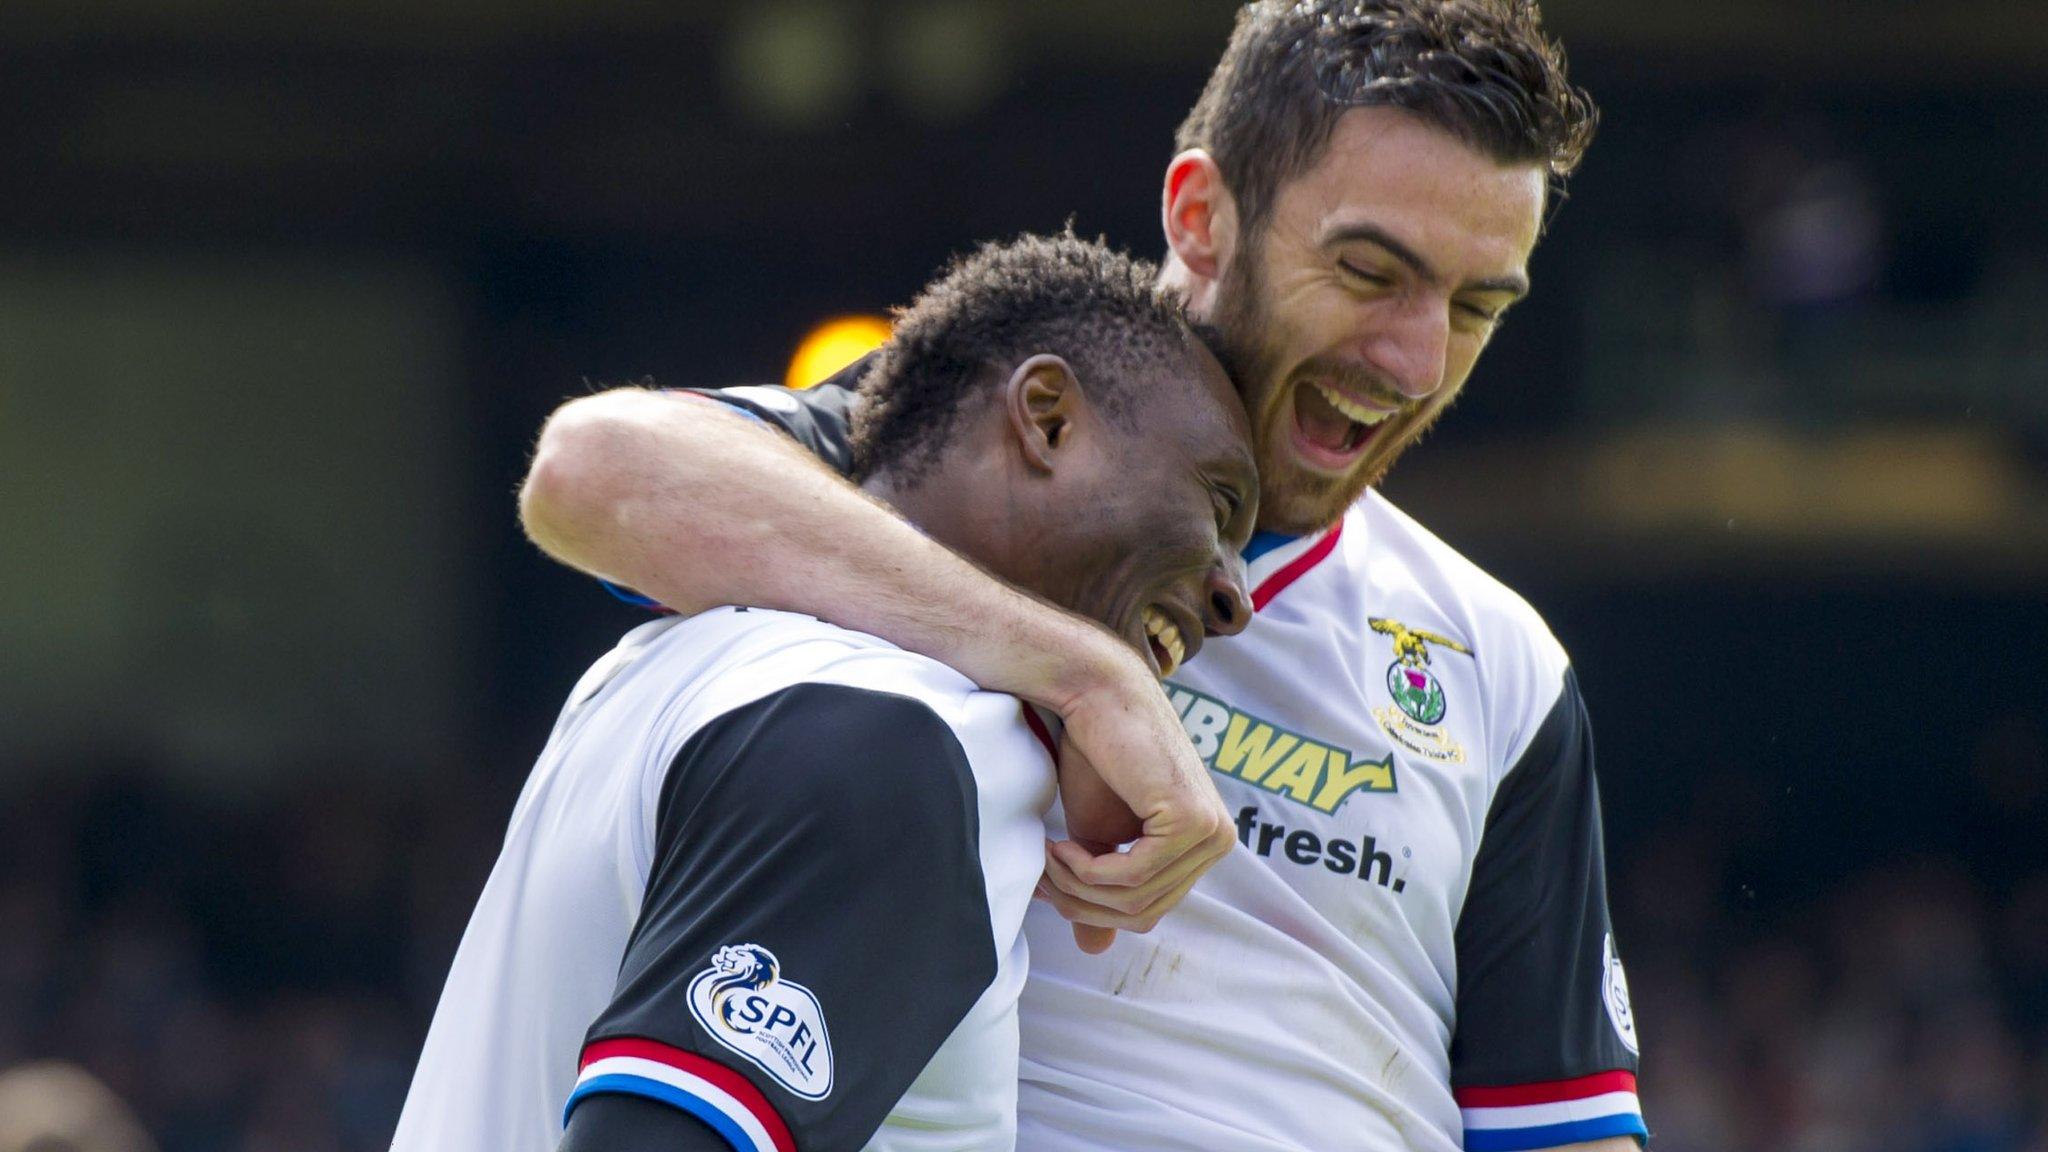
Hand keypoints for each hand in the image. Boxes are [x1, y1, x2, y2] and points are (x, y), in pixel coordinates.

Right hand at [1033, 658, 1233, 952]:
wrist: (1096, 695)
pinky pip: (1134, 877)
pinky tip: (1061, 845)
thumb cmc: (1095, 756)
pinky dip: (1089, 871)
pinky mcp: (1193, 822)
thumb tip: (1096, 950)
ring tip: (1048, 857)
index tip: (1048, 886)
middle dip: (1082, 904)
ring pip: (1136, 900)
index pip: (1149, 910)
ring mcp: (1212, 833)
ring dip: (1078, 886)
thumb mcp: (1096, 837)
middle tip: (1041, 879)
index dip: (1092, 909)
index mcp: (1200, 846)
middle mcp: (1217, 842)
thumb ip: (1102, 888)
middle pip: (1143, 913)